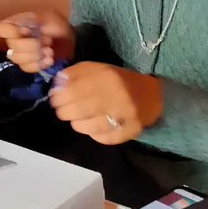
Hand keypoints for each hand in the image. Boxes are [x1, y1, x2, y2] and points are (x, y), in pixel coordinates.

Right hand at [0, 10, 74, 72]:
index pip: (0, 29)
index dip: (10, 33)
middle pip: (12, 46)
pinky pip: (26, 68)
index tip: (26, 31)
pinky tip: (50, 60)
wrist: (70, 39)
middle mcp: (14, 39)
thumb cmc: (57, 24)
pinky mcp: (29, 65)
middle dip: (31, 45)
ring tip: (50, 51)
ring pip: (17, 59)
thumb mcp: (48, 16)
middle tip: (48, 41)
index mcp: (15, 24)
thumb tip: (20, 29)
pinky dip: (39, 65)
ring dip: (35, 56)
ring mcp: (20, 53)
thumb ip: (33, 20)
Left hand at [49, 62, 163, 144]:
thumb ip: (73, 75)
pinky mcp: (132, 131)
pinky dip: (95, 134)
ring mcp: (125, 115)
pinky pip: (104, 138)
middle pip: (77, 111)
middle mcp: (116, 96)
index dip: (58, 98)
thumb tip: (55, 87)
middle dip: (64, 112)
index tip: (55, 100)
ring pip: (87, 127)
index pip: (71, 91)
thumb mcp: (95, 69)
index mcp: (106, 76)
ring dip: (78, 124)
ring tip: (79, 118)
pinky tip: (95, 126)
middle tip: (64, 111)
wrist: (152, 94)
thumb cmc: (117, 80)